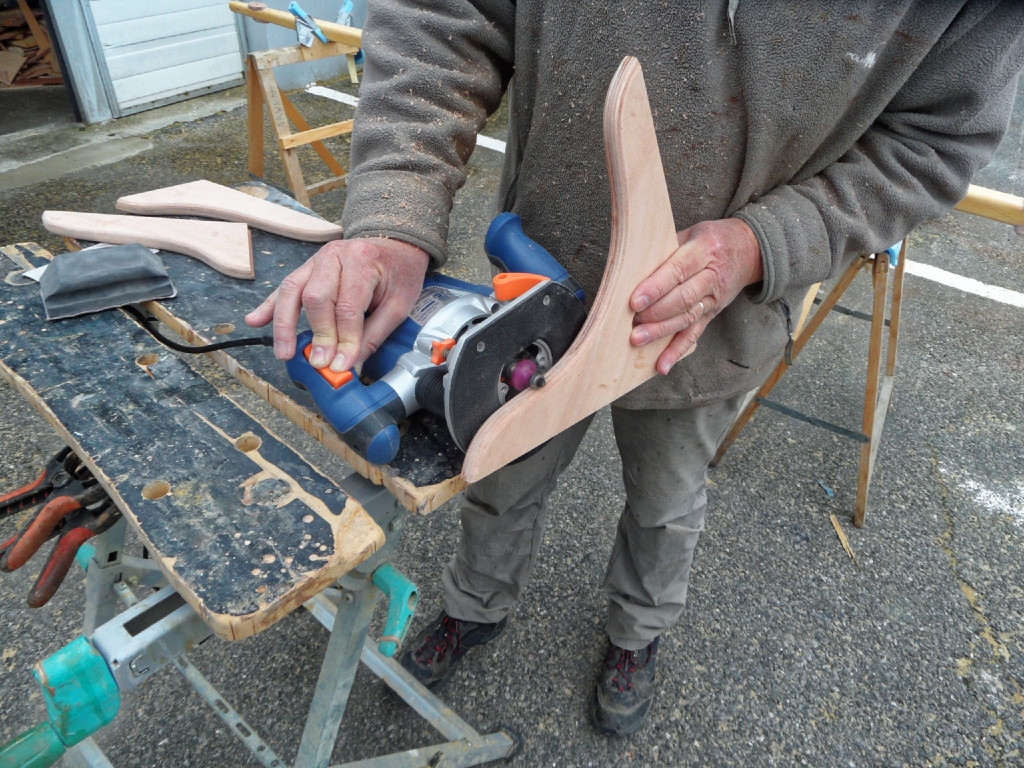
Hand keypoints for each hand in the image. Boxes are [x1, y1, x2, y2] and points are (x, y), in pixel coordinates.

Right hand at [245, 237, 429, 370]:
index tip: (342, 365)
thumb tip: (351, 363)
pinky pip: (285, 287)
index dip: (343, 340)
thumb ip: (374, 334)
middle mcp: (335, 255)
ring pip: (292, 290)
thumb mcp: (399, 304)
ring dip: (285, 325)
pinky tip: (255, 321)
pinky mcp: (307, 268)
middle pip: (316, 297)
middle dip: (317, 334)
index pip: (348, 307)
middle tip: (319, 362)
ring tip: (285, 352)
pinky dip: (269, 306)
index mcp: (363, 260)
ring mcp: (317, 259)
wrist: (396, 243)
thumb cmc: (399, 272)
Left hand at [630, 218, 762, 374]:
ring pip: (687, 318)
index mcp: (704, 251)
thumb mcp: (692, 232)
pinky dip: (677, 351)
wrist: (751, 249)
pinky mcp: (712, 314)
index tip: (635, 300)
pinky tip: (662, 365)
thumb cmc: (713, 239)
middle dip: (656, 313)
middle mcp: (712, 277)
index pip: (678, 270)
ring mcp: (714, 298)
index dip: (656, 287)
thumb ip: (667, 248)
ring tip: (638, 340)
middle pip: (683, 298)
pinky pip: (694, 334)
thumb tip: (634, 266)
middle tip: (632, 322)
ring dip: (661, 332)